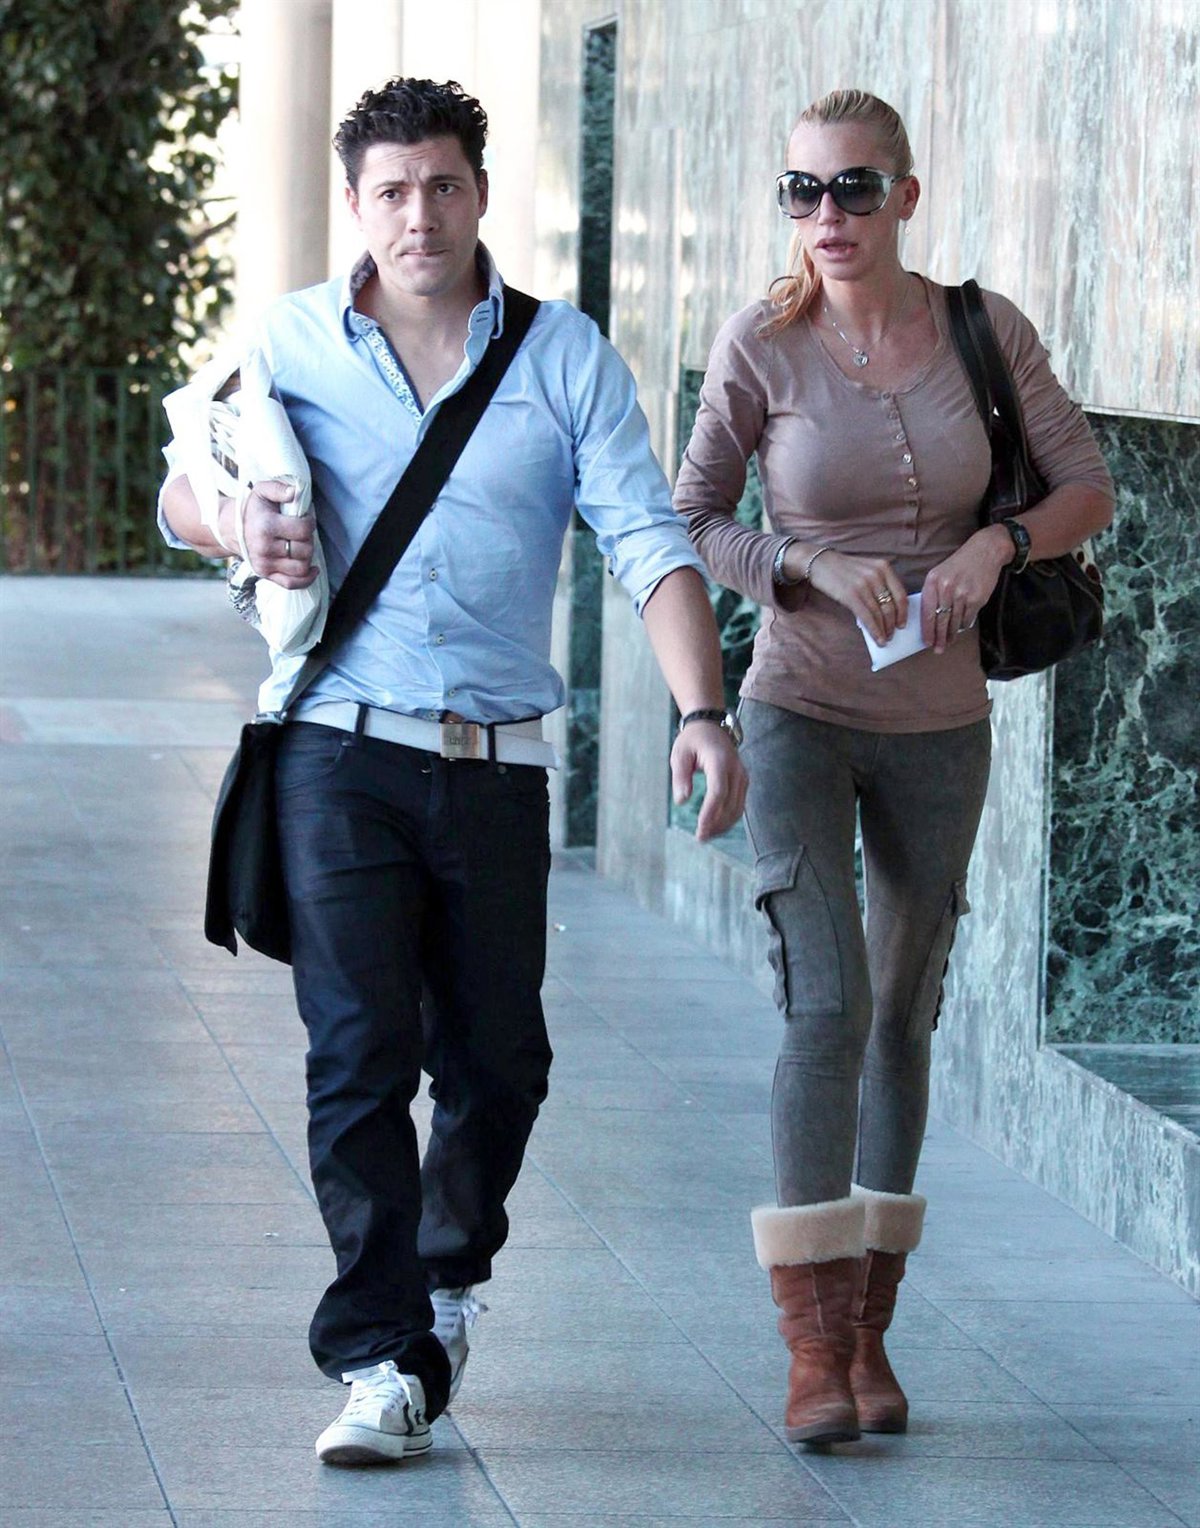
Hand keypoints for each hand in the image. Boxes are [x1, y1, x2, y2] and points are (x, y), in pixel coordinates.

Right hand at [220, 479, 317, 589]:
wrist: (229, 528)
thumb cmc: (250, 509)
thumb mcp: (262, 491)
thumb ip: (279, 488)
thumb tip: (295, 493)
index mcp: (266, 526)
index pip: (304, 530)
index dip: (310, 522)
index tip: (305, 518)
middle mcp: (265, 548)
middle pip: (305, 550)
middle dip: (309, 539)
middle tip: (302, 532)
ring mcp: (265, 564)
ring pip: (301, 567)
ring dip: (307, 557)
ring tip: (301, 546)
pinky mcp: (265, 574)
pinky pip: (291, 584)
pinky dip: (306, 579)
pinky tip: (312, 570)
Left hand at [671, 722, 747, 841]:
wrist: (710, 726)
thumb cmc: (692, 740)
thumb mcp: (679, 754)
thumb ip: (680, 777)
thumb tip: (681, 801)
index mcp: (719, 761)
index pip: (718, 792)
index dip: (710, 813)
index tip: (699, 829)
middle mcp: (736, 769)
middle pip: (730, 804)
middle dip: (716, 824)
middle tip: (700, 838)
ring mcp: (742, 776)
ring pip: (738, 808)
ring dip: (723, 825)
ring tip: (706, 836)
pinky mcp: (743, 781)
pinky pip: (739, 804)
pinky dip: (729, 818)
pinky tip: (715, 827)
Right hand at [806, 550, 907, 644]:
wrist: (820, 562)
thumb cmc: (843, 570)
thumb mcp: (867, 570)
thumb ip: (879, 585)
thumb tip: (887, 612)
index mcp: (884, 567)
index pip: (900, 594)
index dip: (903, 612)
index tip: (902, 624)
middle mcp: (876, 575)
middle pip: (891, 606)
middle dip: (892, 624)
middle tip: (892, 634)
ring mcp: (864, 585)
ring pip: (880, 613)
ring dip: (884, 630)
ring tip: (884, 639)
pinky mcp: (851, 595)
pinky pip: (867, 617)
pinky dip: (874, 631)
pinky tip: (877, 639)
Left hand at [920, 526, 1009, 651]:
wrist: (985, 551)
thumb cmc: (959, 564)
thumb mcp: (939, 573)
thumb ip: (932, 593)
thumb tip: (928, 619)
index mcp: (933, 581)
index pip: (927, 612)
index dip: (926, 630)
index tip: (926, 642)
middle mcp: (946, 588)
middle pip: (940, 620)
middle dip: (938, 638)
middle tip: (938, 649)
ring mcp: (962, 594)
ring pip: (954, 622)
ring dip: (951, 635)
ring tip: (948, 642)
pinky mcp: (977, 598)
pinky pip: (968, 618)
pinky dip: (964, 625)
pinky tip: (961, 628)